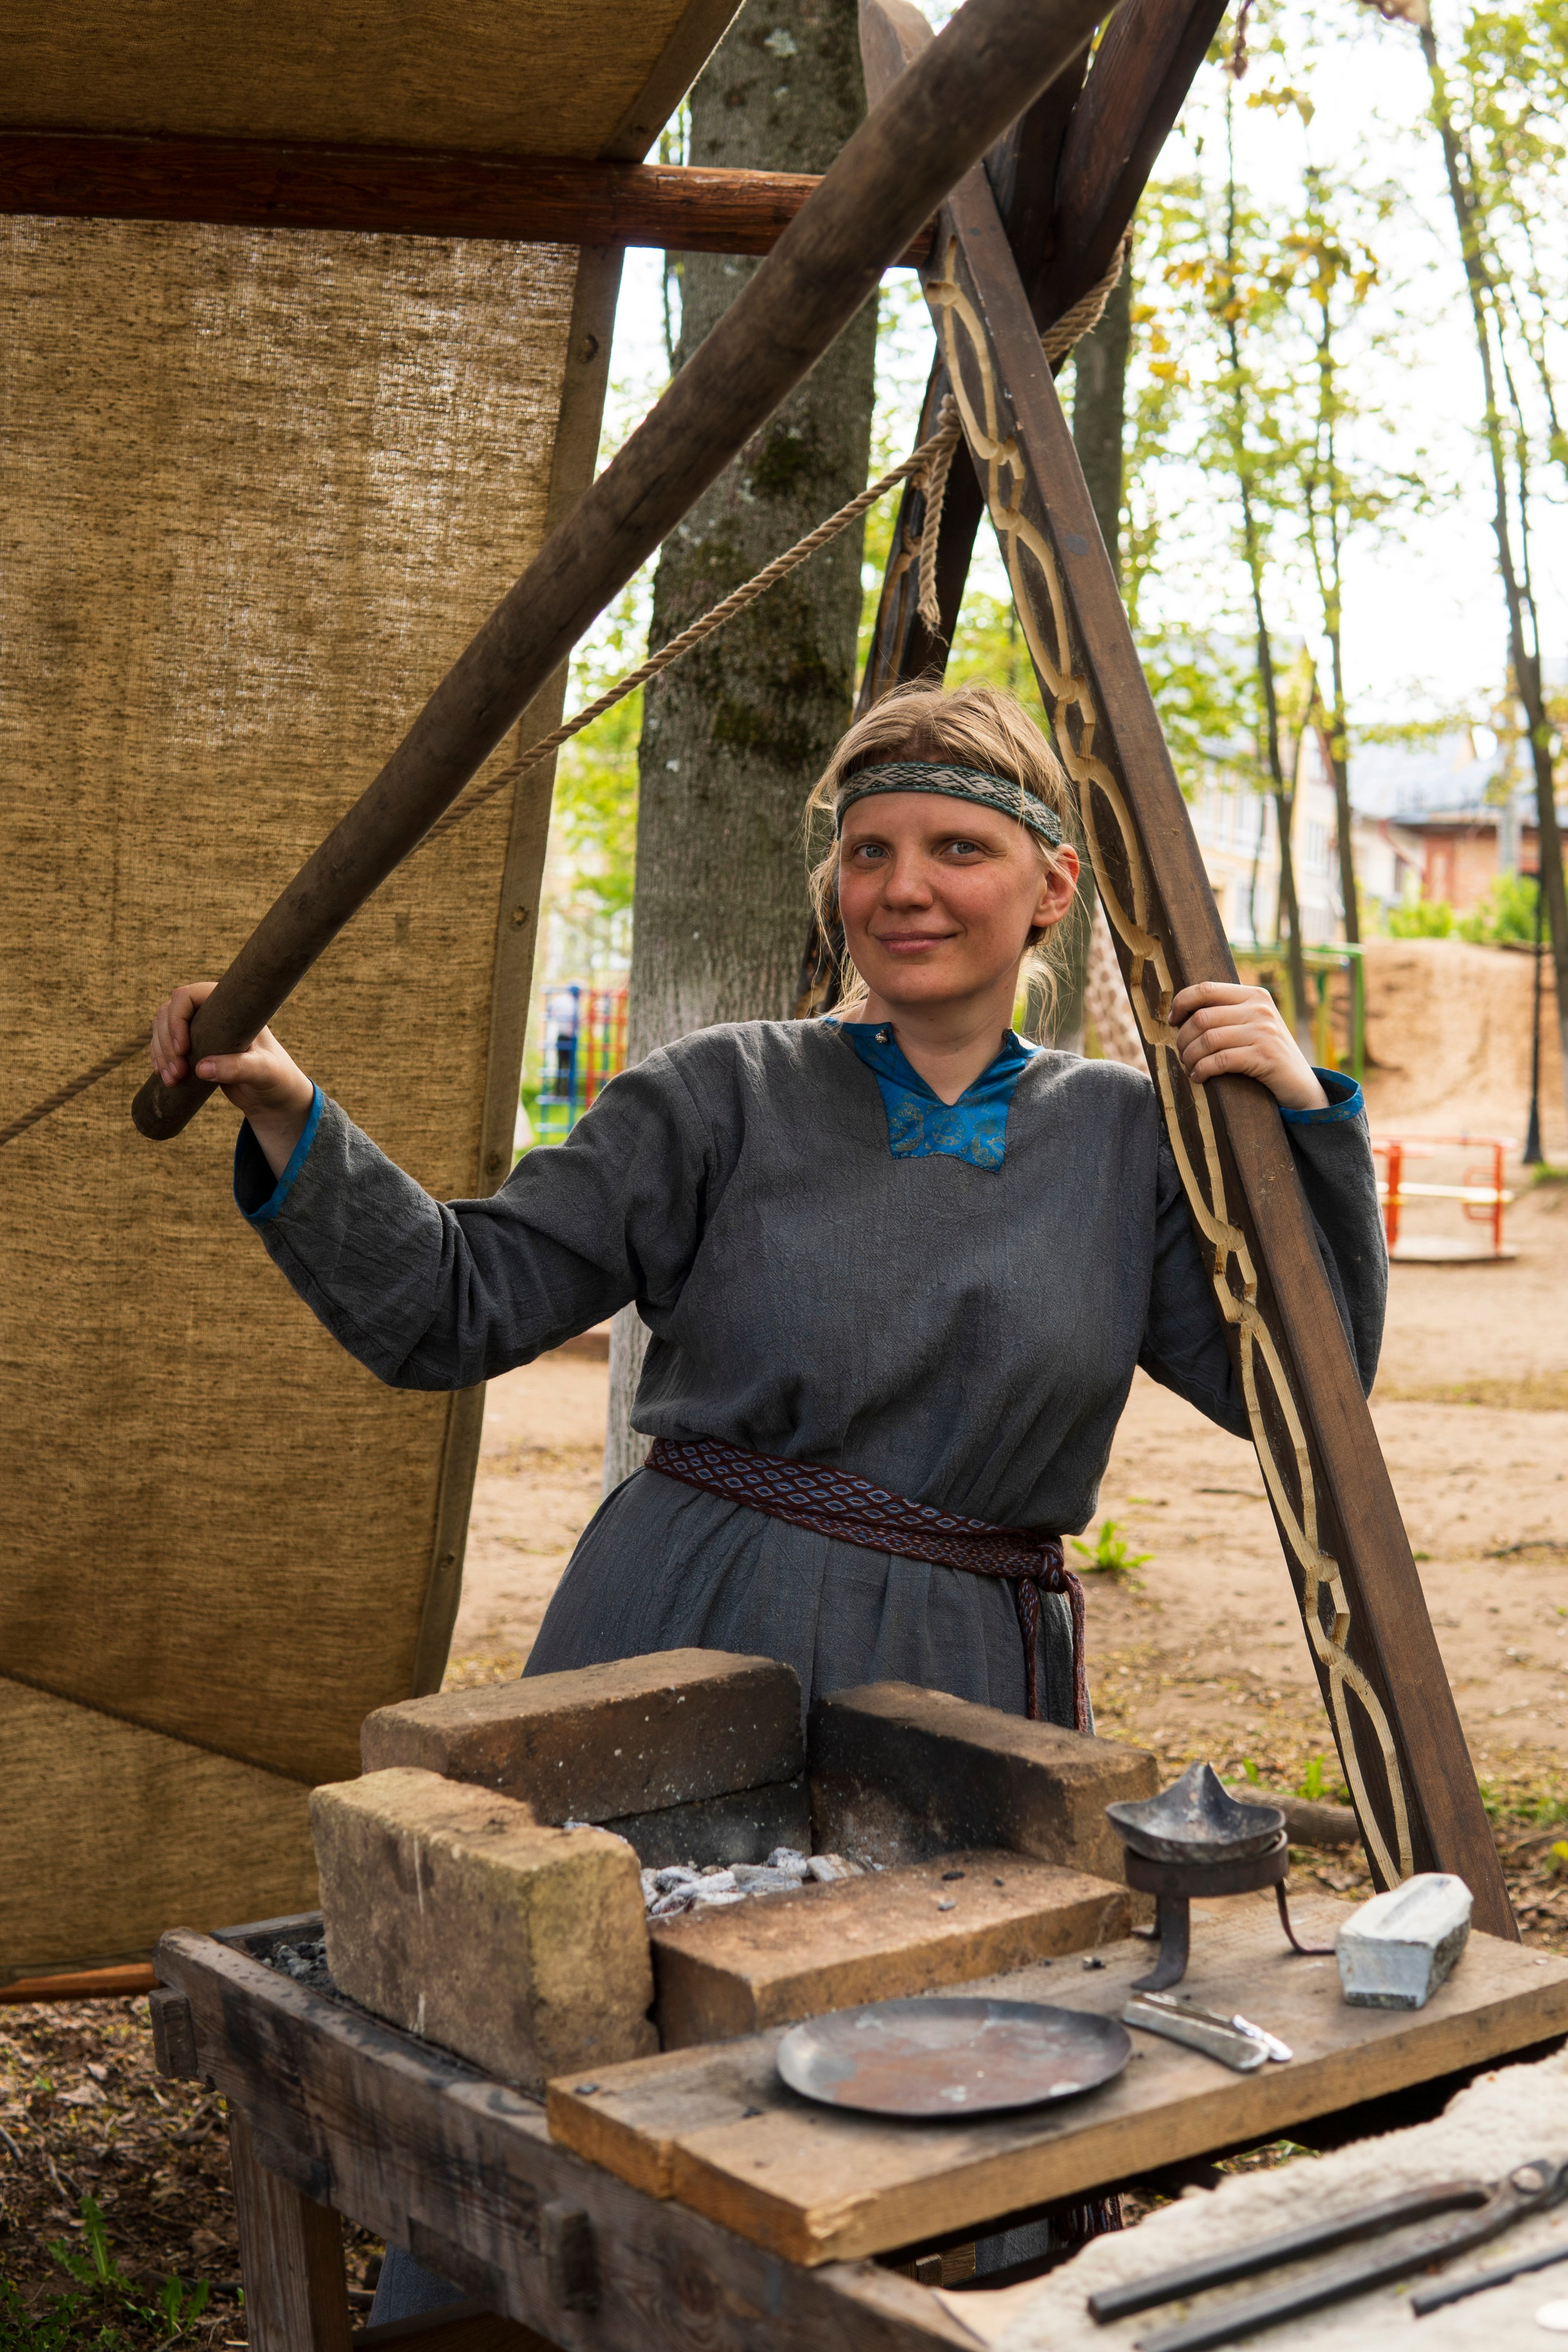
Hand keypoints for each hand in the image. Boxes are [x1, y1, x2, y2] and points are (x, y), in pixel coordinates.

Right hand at [149, 981, 315, 1175]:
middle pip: (169, 1012)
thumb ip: (239, 1068)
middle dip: (166, 1043)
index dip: (177, 1018)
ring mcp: (199, 1029)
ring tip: (172, 1080)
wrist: (274, 1095)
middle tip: (177, 1074)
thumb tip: (202, 1068)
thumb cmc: (276, 1077)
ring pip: (162, 1029)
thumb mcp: (264, 1072)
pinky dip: (159, 1059)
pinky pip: (164, 1044)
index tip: (183, 1049)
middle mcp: (212, 1013)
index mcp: (230, 1006)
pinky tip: (164, 1076)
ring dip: (160, 1053)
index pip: (189, 996)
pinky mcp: (193, 1048)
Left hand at [1170, 981, 1328, 1112]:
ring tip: (1189, 1067)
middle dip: (1183, 1038)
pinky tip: (1198, 1077)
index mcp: (1254, 995)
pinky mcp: (1264, 1057)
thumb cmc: (1267, 1055)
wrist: (1301, 1085)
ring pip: (1207, 1039)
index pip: (1206, 988)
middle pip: (1202, 1017)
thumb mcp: (1252, 1025)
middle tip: (1181, 1054)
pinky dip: (1202, 1070)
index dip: (1182, 1002)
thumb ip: (1228, 1013)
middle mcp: (1260, 1009)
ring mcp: (1263, 1032)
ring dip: (1190, 1057)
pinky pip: (1219, 1061)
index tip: (1172, 1020)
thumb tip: (1183, 1012)